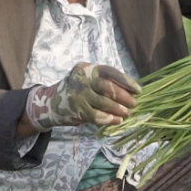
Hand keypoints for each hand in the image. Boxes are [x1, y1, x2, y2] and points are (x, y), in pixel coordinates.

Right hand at [25, 63, 140, 128]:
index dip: (126, 81)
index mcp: (88, 69)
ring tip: (127, 113)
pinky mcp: (77, 110)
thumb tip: (131, 91)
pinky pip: (97, 116)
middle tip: (133, 104)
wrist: (52, 101)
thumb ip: (105, 82)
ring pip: (104, 103)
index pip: (110, 72)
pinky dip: (110, 119)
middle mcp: (82, 80)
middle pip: (108, 88)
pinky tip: (117, 120)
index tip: (138, 90)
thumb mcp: (88, 79)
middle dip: (124, 97)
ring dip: (119, 110)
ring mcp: (78, 96)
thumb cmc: (78, 89)